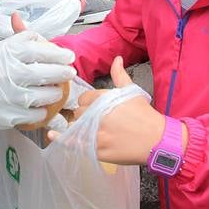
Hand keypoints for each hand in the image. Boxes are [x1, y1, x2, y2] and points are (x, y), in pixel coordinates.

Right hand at [0, 16, 75, 130]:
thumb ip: (16, 40)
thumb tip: (29, 27)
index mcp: (9, 52)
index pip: (43, 49)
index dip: (59, 54)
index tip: (67, 56)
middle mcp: (13, 72)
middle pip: (49, 72)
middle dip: (64, 73)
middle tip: (69, 73)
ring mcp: (13, 96)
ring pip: (47, 95)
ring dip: (55, 93)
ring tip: (56, 91)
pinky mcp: (10, 115)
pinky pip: (37, 114)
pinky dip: (43, 110)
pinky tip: (42, 107)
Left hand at [48, 55, 166, 164]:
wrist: (157, 140)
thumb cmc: (145, 115)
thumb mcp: (132, 91)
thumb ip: (119, 75)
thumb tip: (116, 58)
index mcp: (104, 99)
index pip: (84, 99)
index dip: (88, 104)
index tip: (96, 109)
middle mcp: (97, 115)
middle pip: (78, 113)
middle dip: (84, 116)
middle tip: (97, 121)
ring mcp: (96, 133)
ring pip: (76, 127)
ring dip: (78, 127)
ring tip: (87, 130)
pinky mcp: (96, 150)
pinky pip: (74, 144)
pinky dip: (61, 139)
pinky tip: (51, 136)